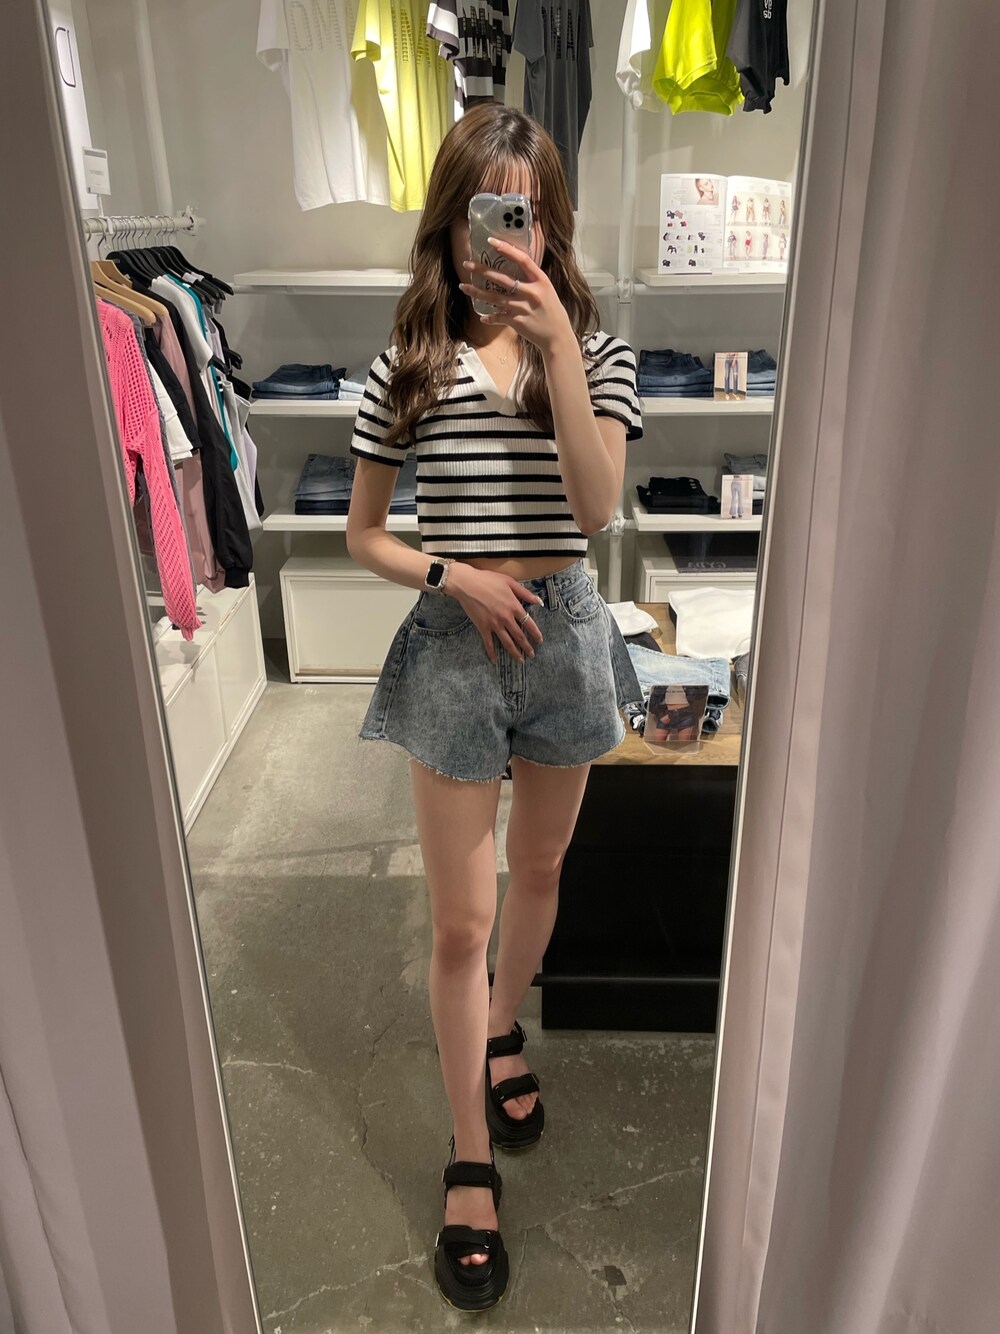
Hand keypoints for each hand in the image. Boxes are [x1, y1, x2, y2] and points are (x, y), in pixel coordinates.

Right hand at [448, 564, 543, 663]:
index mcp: (514, 606)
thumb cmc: (488, 580)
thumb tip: (539, 601)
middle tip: (532, 654)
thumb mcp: (509, 582)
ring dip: (514, 652)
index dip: (535, 633)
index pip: (528, 623)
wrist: (467, 584)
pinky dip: (491, 652)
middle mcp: (506, 618)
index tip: (539, 640)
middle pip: (519, 636)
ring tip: (520, 660)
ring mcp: (494, 624)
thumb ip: (525, 593)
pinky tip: (494, 660)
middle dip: (527, 647)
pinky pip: (488, 643)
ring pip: (507, 642)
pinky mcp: (482, 627)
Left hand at [459, 238, 575, 356]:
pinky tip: (482, 317)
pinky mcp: (517, 322)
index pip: (522, 259)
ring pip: (494, 297)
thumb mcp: (547, 290)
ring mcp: (522, 308)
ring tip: (463, 287)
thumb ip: (532, 280)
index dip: (506, 249)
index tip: (492, 241)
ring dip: (477, 292)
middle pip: (502, 278)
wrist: (558, 336)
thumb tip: (515, 269)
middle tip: (467, 264)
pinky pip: (498, 317)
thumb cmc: (552, 311)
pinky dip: (489, 317)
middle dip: (482, 270)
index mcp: (540, 280)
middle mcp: (531, 292)